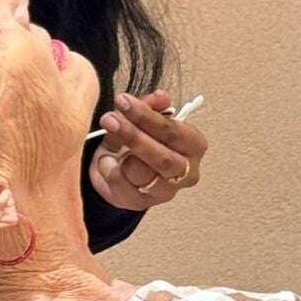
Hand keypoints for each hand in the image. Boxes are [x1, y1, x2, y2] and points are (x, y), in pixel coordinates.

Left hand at [88, 90, 206, 210]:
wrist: (119, 162)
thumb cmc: (139, 136)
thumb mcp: (142, 115)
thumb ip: (151, 104)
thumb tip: (162, 97)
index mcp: (193, 145)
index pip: (173, 131)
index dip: (146, 116)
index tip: (123, 101)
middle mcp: (186, 172)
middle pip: (162, 158)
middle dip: (133, 136)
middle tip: (109, 120)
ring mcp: (165, 191)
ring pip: (141, 174)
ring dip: (118, 153)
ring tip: (107, 142)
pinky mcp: (141, 203)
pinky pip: (121, 185)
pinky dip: (108, 168)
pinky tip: (107, 159)